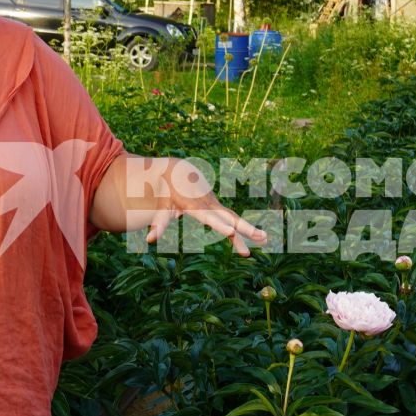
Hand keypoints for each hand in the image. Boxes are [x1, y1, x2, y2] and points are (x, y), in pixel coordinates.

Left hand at [106, 155, 267, 256]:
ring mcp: (215, 205)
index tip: (230, 232)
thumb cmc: (167, 191)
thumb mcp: (161, 207)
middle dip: (244, 227)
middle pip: (229, 217)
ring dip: (249, 230)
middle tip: (260, 236)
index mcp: (194, 204)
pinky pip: (231, 220)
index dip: (219, 224)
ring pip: (234, 219)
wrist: (177, 171)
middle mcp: (208, 204)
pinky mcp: (217, 208)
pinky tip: (249, 244)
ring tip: (266, 239)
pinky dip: (241, 232)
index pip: (208, 217)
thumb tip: (149, 240)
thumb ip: (158, 224)